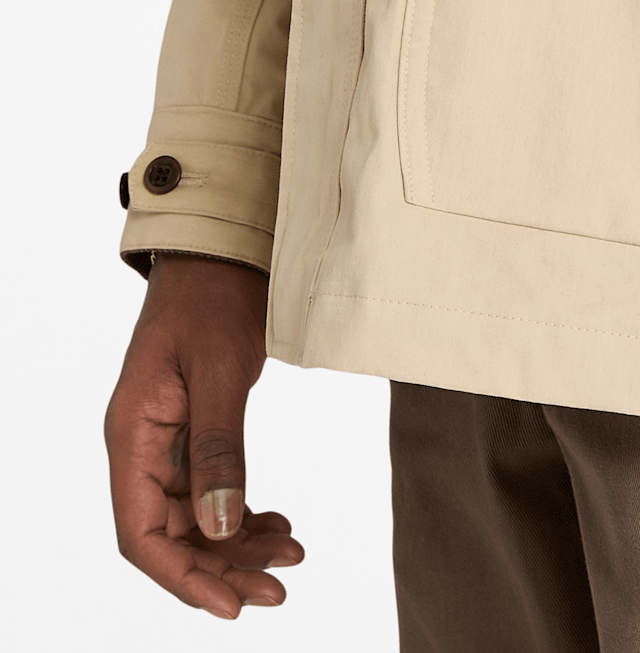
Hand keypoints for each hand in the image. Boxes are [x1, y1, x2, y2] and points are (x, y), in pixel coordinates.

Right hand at [105, 252, 302, 617]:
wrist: (223, 252)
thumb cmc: (215, 299)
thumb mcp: (222, 371)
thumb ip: (220, 449)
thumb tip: (221, 528)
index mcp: (131, 436)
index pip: (140, 534)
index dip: (183, 577)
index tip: (231, 605)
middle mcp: (141, 447)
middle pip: (171, 534)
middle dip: (223, 568)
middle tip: (279, 589)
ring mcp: (167, 440)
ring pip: (195, 516)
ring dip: (238, 544)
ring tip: (291, 557)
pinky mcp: (195, 429)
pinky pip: (210, 489)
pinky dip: (243, 510)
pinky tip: (279, 523)